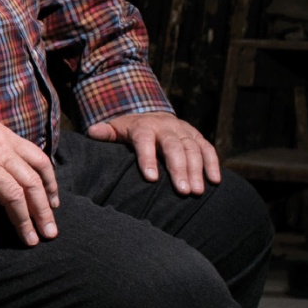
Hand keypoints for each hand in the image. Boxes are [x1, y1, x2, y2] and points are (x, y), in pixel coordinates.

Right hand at [0, 86, 59, 247]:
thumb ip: (0, 148)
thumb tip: (8, 171)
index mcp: (9, 139)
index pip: (40, 162)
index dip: (50, 185)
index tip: (54, 204)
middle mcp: (2, 152)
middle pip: (32, 184)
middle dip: (43, 211)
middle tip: (49, 233)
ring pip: (14, 197)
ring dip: (23, 222)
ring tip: (29, 240)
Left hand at [84, 111, 221, 195]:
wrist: (151, 115)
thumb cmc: (130, 130)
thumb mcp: (116, 129)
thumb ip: (105, 133)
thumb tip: (92, 132)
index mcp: (143, 127)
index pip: (145, 141)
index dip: (148, 159)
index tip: (151, 179)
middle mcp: (166, 127)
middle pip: (174, 147)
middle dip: (180, 169)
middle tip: (183, 192)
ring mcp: (183, 131)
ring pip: (193, 148)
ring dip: (197, 170)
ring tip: (197, 192)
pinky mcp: (196, 136)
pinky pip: (207, 148)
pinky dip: (213, 163)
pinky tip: (215, 181)